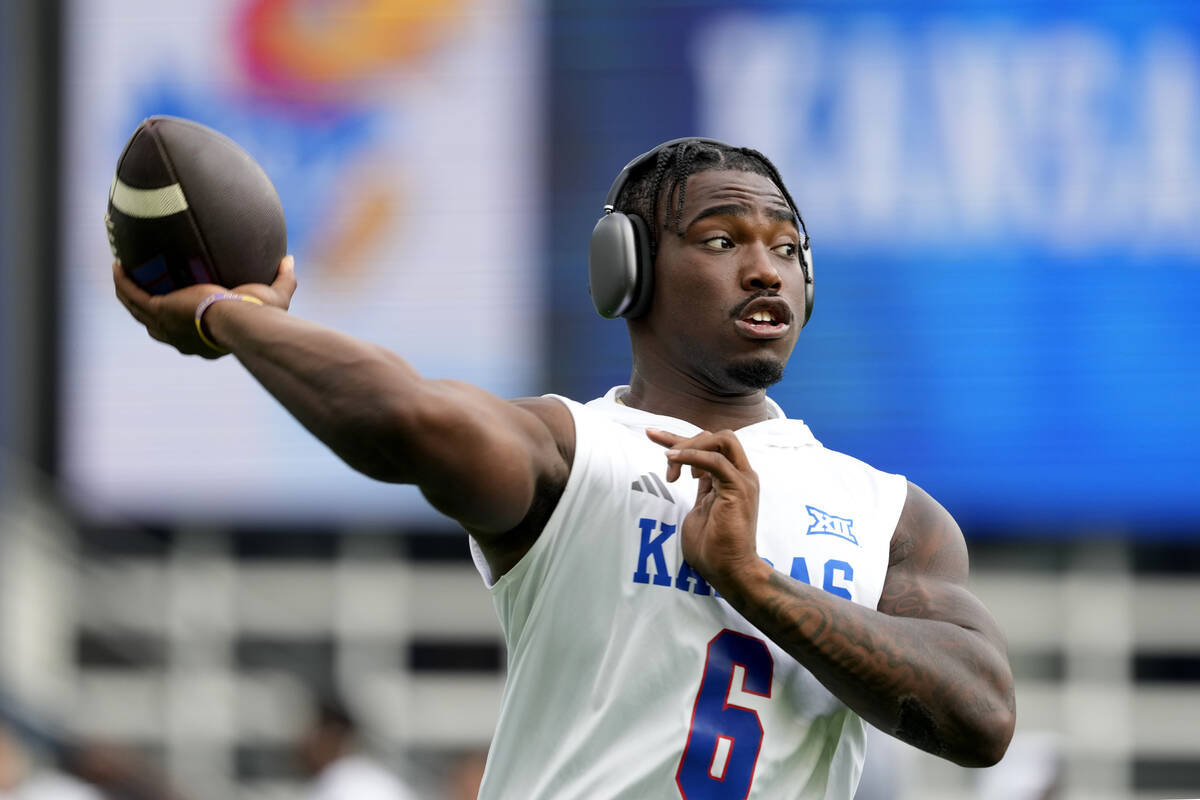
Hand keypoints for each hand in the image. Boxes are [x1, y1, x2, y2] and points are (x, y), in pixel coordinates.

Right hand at [113, 256, 296, 357]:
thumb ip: (284, 279)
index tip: (178, 305)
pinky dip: (123, 282)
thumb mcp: (275, 297)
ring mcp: (165, 326)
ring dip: (126, 293)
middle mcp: (180, 338)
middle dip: (144, 309)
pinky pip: (132, 294)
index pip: (186, 334)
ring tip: (122, 274)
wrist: (241, 319)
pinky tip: (118, 265)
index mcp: (203, 341)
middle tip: (141, 289)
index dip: (178, 323)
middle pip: (154, 326)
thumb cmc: (260, 314)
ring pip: (136, 310)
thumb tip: (290, 260)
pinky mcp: (158, 310)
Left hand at [646, 428, 766, 594]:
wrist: (729, 570)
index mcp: (732, 479)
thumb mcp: (701, 509)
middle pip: (718, 437)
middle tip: (666, 461)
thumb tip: (694, 472)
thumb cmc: (713, 548)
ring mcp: (743, 480)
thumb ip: (702, 488)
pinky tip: (673, 461)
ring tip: (671, 467)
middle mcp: (741, 475)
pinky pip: (716, 460)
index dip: (680, 438)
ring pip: (721, 440)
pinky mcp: (739, 488)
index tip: (651, 435)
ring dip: (691, 447)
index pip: (710, 446)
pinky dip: (693, 456)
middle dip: (686, 441)